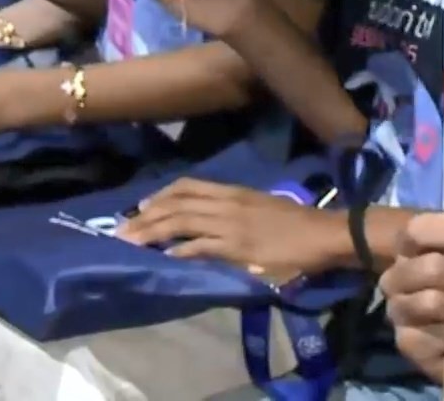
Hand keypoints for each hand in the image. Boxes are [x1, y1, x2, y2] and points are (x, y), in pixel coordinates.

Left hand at [117, 179, 339, 278]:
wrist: (322, 234)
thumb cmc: (295, 224)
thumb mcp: (260, 208)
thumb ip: (234, 212)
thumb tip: (209, 224)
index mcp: (232, 192)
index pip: (187, 186)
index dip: (160, 195)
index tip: (141, 206)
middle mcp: (227, 203)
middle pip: (176, 204)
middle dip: (145, 217)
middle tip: (121, 230)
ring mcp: (230, 224)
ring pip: (181, 222)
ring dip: (152, 233)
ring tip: (130, 243)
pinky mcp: (237, 247)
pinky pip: (200, 246)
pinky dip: (179, 251)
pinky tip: (164, 258)